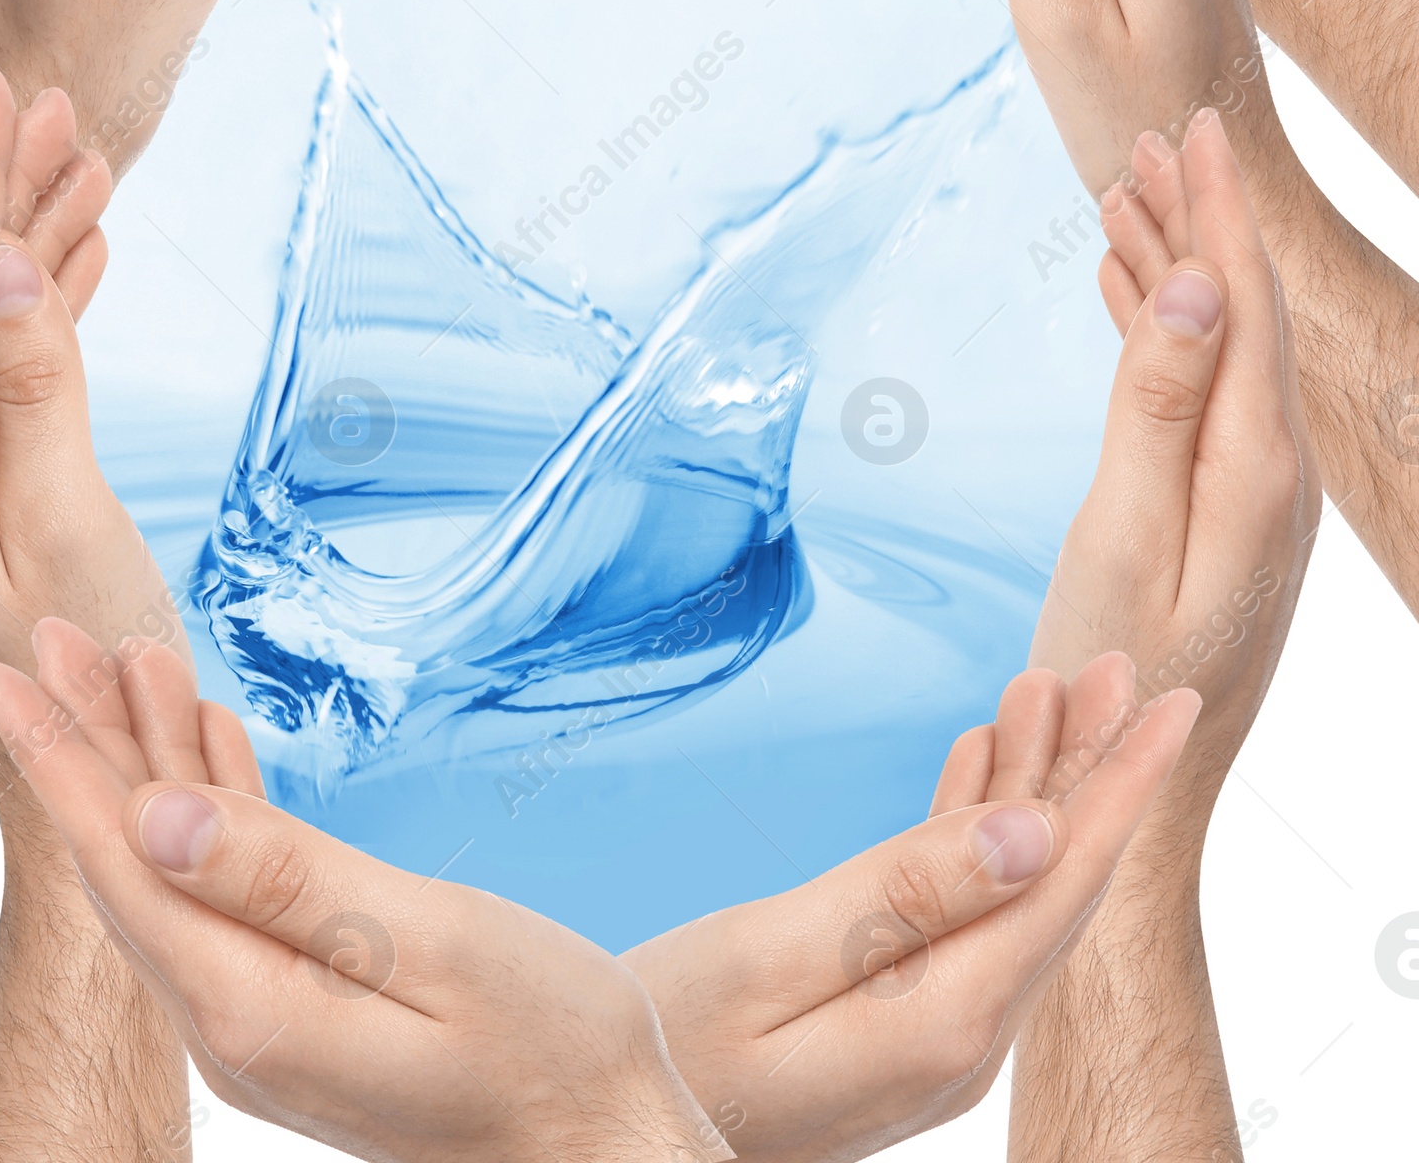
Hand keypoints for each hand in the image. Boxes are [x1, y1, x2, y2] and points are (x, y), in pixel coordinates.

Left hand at [0, 64, 186, 843]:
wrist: (84, 780)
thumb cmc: (83, 661)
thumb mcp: (63, 515)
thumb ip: (29, 385)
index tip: (4, 87)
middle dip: (2, 185)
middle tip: (51, 99)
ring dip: (34, 235)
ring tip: (85, 161)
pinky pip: (20, 369)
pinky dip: (53, 305)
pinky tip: (86, 264)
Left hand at [0, 620, 727, 1162]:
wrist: (604, 1143)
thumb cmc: (551, 1044)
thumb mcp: (430, 944)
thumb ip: (291, 884)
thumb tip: (154, 821)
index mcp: (253, 1009)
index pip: (127, 860)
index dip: (65, 758)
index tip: (9, 672)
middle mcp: (234, 1025)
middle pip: (134, 858)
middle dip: (89, 740)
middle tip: (48, 636)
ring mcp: (265, 1023)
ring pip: (178, 868)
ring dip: (151, 761)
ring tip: (125, 663)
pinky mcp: (302, 1010)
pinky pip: (232, 891)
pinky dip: (215, 808)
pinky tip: (207, 751)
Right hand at [624, 655, 1197, 1162]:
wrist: (610, 1134)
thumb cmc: (666, 1045)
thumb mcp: (773, 956)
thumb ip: (906, 894)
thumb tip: (1039, 834)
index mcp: (945, 1021)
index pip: (1062, 880)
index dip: (1120, 784)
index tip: (1172, 705)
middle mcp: (958, 1038)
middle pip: (1050, 879)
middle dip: (1088, 766)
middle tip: (1122, 666)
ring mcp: (926, 1036)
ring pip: (1007, 889)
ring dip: (1030, 786)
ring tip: (1052, 689)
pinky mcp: (889, 1024)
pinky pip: (956, 912)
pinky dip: (970, 830)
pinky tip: (980, 770)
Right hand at [1034, 108, 1317, 825]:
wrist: (1136, 786)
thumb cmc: (1111, 673)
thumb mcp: (1123, 536)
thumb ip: (1159, 407)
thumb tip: (1193, 286)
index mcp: (1252, 467)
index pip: (1242, 305)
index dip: (1214, 212)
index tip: (1188, 129)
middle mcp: (1268, 472)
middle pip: (1240, 313)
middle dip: (1197, 219)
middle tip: (1146, 140)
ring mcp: (1248, 496)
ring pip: (1217, 346)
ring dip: (1175, 267)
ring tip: (1124, 197)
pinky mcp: (1219, 515)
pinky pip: (1195, 392)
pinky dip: (1158, 331)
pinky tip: (1126, 295)